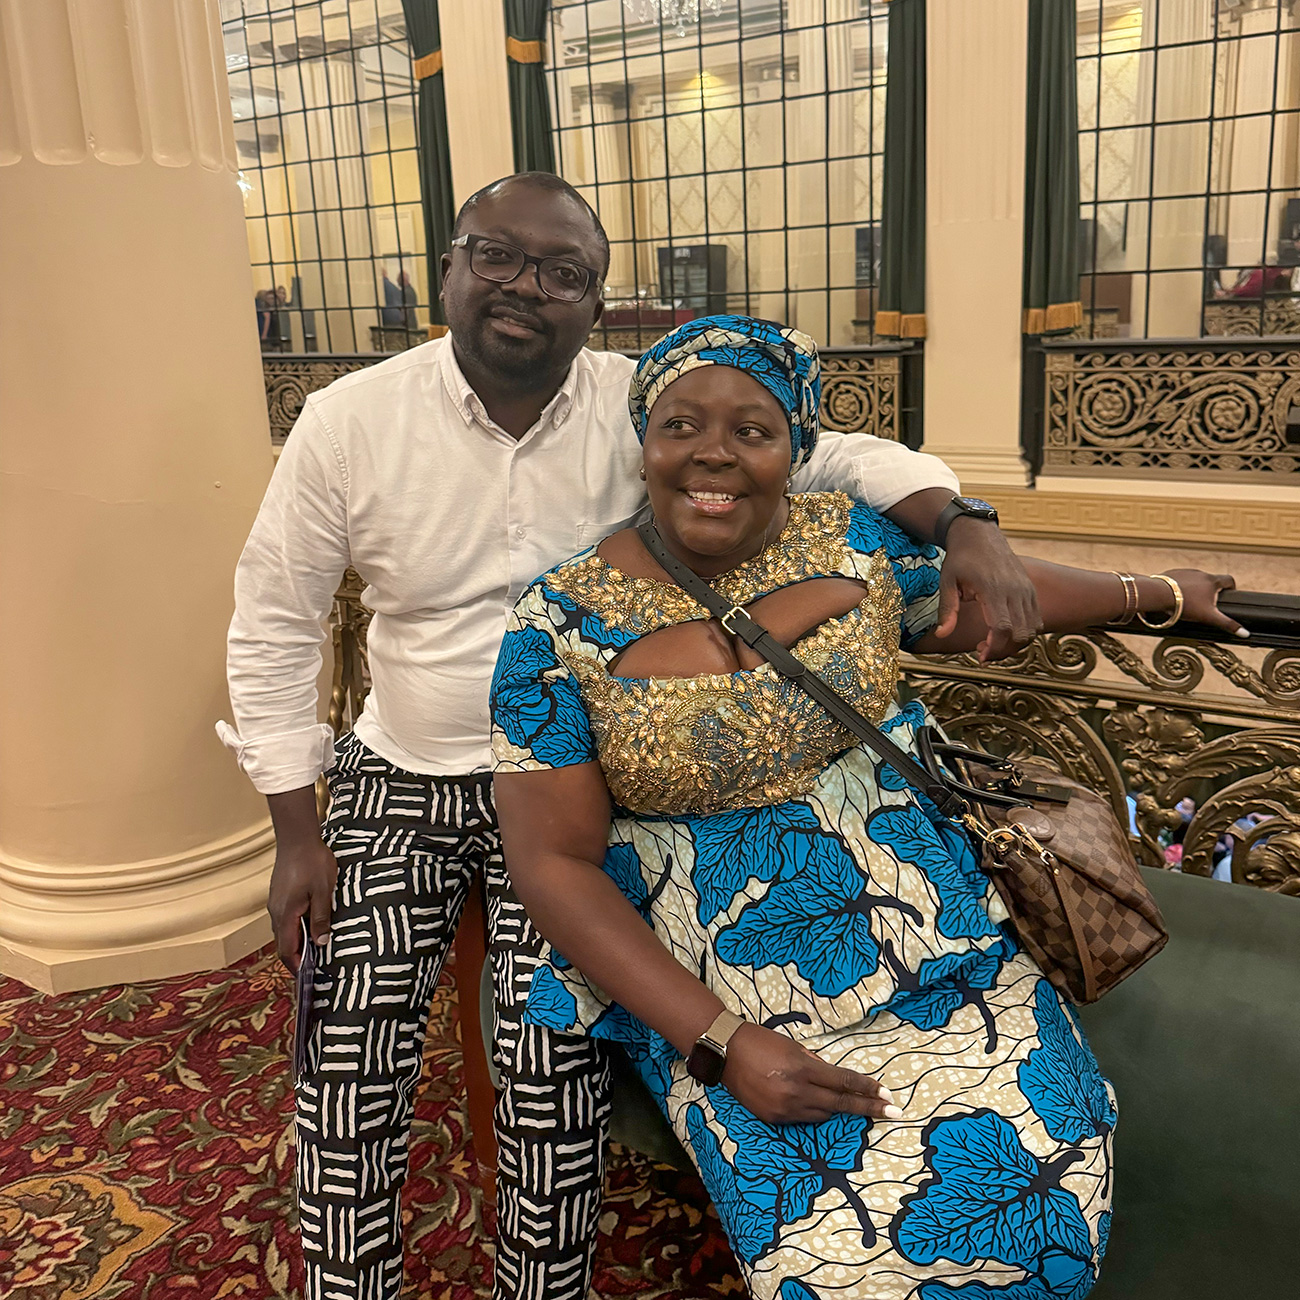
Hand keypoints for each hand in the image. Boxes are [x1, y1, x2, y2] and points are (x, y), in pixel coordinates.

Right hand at [267, 833, 337, 972]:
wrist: (297, 837)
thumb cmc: (312, 863)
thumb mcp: (323, 892)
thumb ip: (320, 918)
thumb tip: (320, 943)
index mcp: (285, 915)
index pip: (286, 949)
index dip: (295, 965)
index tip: (306, 977)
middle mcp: (276, 911)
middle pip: (283, 942)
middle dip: (296, 956)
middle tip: (314, 966)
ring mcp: (276, 902)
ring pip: (283, 929)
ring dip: (296, 941)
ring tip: (314, 948)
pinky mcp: (279, 894)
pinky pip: (285, 917)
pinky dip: (295, 927)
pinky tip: (309, 924)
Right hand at [720, 1023, 901, 1124]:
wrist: (724, 1052)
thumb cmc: (760, 1041)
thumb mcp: (793, 1047)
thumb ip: (815, 1064)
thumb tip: (835, 1078)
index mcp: (802, 1068)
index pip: (843, 1082)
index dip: (867, 1089)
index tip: (887, 1094)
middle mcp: (795, 1092)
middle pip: (840, 1104)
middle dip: (867, 1107)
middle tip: (893, 1112)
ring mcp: (784, 1108)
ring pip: (823, 1114)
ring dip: (838, 1108)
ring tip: (856, 1105)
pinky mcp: (773, 1119)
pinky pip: (803, 1118)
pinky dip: (812, 1111)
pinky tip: (815, 1103)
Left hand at [933, 518, 1042, 661]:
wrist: (979, 534)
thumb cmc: (960, 558)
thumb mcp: (947, 582)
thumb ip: (947, 610)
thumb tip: (942, 635)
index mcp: (992, 588)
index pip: (1002, 627)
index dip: (994, 647)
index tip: (981, 655)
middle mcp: (1015, 589)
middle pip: (1021, 633)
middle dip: (1004, 650)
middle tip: (983, 652)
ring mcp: (1026, 589)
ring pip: (1032, 628)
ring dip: (1015, 644)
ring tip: (992, 643)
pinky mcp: (1030, 589)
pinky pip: (1035, 619)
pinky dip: (1024, 632)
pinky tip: (1004, 633)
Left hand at [1163, 569, 1245, 637]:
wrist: (1158, 594)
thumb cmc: (1185, 605)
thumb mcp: (1208, 616)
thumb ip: (1227, 624)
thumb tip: (1245, 633)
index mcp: (1212, 581)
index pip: (1228, 579)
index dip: (1231, 586)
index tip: (1230, 593)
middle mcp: (1200, 573)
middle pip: (1211, 580)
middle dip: (1211, 590)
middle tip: (1208, 602)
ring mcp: (1185, 572)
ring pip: (1194, 579)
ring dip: (1195, 587)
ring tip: (1191, 600)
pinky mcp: (1171, 573)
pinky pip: (1179, 579)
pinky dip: (1180, 586)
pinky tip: (1176, 596)